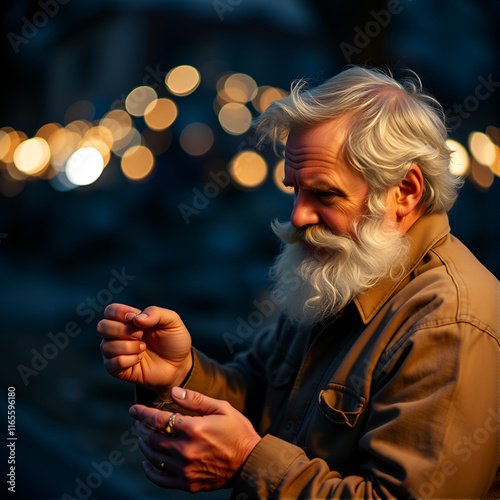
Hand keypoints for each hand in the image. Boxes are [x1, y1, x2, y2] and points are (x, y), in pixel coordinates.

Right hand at [97, 303, 191, 397]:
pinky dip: (127, 360)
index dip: (120, 313)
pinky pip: (111, 364)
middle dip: (123, 330)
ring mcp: (117, 353)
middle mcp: (118, 335)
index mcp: (129, 320)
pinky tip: (139, 359)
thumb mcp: (172, 321)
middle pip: (102, 327)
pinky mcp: (118, 370)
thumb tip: (136, 319)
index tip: (136, 320)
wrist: (179, 365)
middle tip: (141, 335)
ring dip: (128, 346)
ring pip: (106, 346)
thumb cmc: (174, 340)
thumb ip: (155, 313)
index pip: (110, 311)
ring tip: (143, 348)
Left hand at [130, 387, 261, 491]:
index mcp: (194, 429)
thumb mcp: (222, 408)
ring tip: (143, 436)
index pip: (158, 420)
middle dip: (141, 428)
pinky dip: (149, 470)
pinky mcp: (188, 484)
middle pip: (152, 438)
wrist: (250, 462)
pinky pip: (160, 479)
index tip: (133, 409)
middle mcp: (186, 451)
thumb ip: (196, 400)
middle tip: (138, 421)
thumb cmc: (238, 431)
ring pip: (153, 457)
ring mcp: (185, 470)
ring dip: (144, 445)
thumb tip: (173, 391)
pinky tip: (147, 462)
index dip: (143, 413)